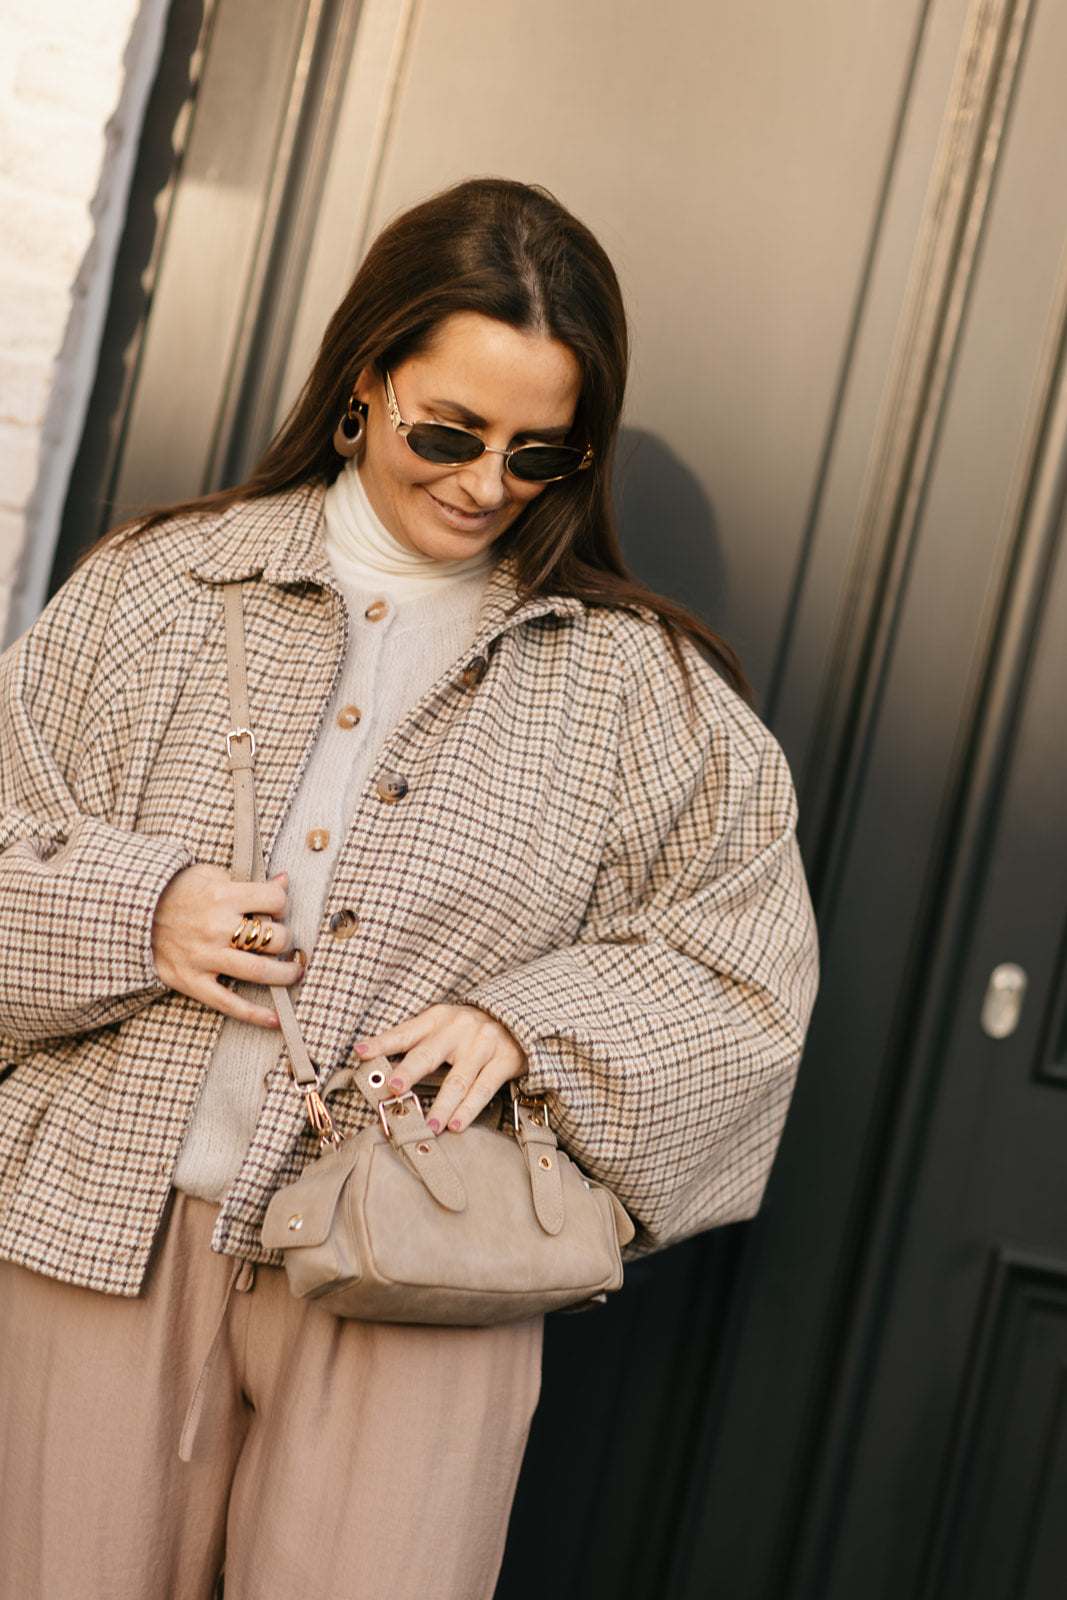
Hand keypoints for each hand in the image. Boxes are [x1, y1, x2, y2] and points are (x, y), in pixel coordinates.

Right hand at [151, 864, 301, 1027]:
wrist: (131, 913)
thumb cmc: (174, 892)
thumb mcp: (208, 875)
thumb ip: (247, 880)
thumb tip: (284, 881)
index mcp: (222, 896)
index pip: (274, 901)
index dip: (282, 904)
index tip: (278, 910)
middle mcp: (215, 928)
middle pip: (273, 938)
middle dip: (287, 939)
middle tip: (284, 940)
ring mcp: (203, 957)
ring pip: (258, 972)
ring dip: (284, 975)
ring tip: (292, 973)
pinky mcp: (191, 981)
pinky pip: (228, 1003)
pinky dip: (254, 1014)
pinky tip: (274, 1018)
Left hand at [355, 1005, 526, 1132]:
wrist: (519, 1015)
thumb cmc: (469, 1029)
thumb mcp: (443, 1026)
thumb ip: (416, 1044)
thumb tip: (378, 1070)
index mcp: (437, 1018)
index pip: (405, 1032)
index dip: (382, 1042)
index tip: (361, 1053)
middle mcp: (459, 1028)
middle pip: (429, 1053)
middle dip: (410, 1071)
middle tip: (394, 1088)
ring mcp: (483, 1044)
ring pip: (458, 1079)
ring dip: (442, 1105)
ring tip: (427, 1126)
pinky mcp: (504, 1060)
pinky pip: (483, 1088)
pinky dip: (468, 1109)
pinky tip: (456, 1125)